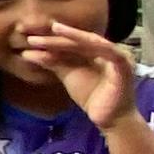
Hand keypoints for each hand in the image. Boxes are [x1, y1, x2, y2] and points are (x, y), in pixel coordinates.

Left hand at [16, 17, 140, 130]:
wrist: (110, 120)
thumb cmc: (92, 96)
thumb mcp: (69, 75)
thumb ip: (53, 62)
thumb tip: (28, 52)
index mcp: (94, 50)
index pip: (71, 41)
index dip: (51, 37)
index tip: (28, 34)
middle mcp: (106, 49)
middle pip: (78, 40)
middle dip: (55, 37)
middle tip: (32, 35)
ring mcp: (117, 56)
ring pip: (91, 42)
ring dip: (70, 38)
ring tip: (49, 34)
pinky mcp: (125, 66)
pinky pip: (111, 52)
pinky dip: (95, 45)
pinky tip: (76, 40)